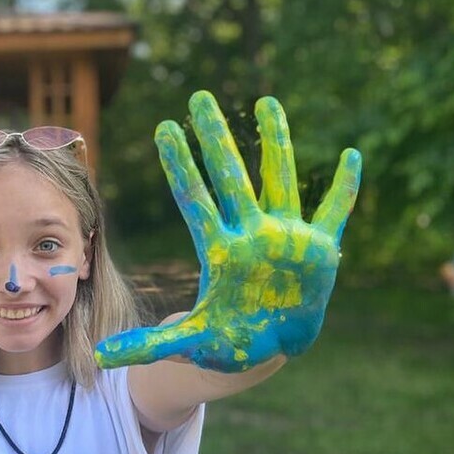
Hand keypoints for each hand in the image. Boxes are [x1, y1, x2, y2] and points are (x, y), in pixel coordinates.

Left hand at [96, 90, 361, 371]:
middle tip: (199, 97)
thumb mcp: (190, 342)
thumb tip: (102, 357)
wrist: (269, 346)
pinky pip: (335, 213)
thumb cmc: (228, 340)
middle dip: (216, 138)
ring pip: (279, 179)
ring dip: (276, 142)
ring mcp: (286, 237)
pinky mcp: (319, 250)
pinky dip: (345, 189)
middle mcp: (251, 233)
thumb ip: (150, 344)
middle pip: (231, 176)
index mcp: (221, 250)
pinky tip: (351, 157)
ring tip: (266, 100)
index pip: (195, 199)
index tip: (164, 127)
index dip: (180, 165)